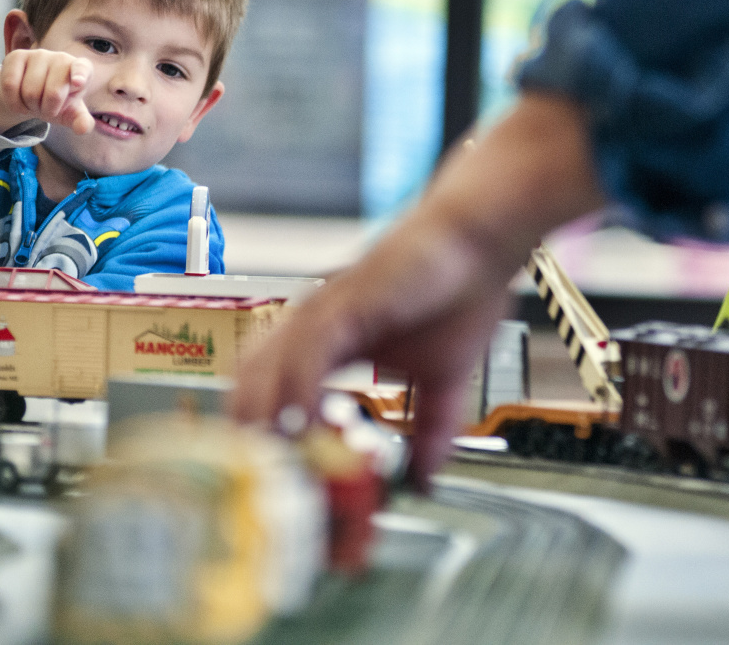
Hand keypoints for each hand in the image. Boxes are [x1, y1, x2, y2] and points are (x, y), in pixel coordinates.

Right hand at [0, 49, 93, 134]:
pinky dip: (13, 101)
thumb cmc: (58, 103)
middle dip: (47, 110)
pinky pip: (10, 85)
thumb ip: (81, 121)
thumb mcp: (71, 114)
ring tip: (33, 101)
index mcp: (83, 71)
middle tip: (46, 107)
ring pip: (30, 91)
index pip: (83, 68)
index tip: (78, 83)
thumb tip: (82, 129)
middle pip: (53, 94)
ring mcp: (39, 54)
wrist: (30, 95)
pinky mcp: (16, 55)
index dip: (80, 75)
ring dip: (29, 106)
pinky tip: (18, 98)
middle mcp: (62, 58)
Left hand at [228, 211, 515, 489]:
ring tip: (265, 467)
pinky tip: (300, 426)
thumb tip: (425, 481)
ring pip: (267, 368)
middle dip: (246, 433)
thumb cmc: (461, 296)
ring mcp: (325, 312)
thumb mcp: (444, 381)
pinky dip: (296, 391)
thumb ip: (431, 430)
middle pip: (252, 382)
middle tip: (253, 485)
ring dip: (262, 419)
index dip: (264, 436)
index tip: (270, 481)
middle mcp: (315, 326)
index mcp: (330, 343)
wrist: (482, 244)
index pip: (274, 393)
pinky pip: (307, 352)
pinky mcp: (345, 302)